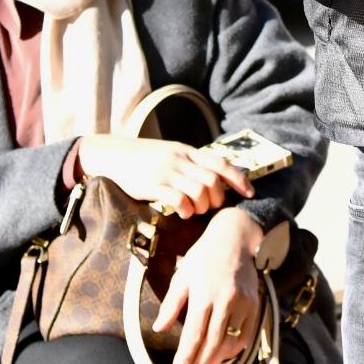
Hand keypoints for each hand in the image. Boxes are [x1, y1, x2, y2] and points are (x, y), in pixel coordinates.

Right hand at [74, 135, 252, 218]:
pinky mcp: (152, 185)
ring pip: (199, 191)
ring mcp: (166, 171)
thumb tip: (218, 181)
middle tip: (211, 207)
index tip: (250, 193)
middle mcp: (180, 159)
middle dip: (218, 198)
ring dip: (203, 206)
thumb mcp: (172, 153)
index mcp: (187, 151)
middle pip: (213, 180)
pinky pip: (178, 199)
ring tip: (196, 210)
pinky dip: (186, 209)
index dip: (238, 179)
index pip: (221, 163)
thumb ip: (192, 164)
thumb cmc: (146, 158)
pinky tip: (183, 212)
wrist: (114, 155)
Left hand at [153, 207, 265, 363]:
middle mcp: (225, 300)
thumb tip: (158, 329)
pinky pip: (245, 335)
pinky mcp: (255, 305)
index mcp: (203, 294)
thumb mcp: (182, 276)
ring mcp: (243, 304)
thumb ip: (171, 304)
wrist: (235, 239)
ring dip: (216, 361)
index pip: (194, 334)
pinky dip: (234, 350)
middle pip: (212, 343)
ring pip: (230, 342)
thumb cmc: (203, 257)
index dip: (185, 356)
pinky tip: (222, 357)